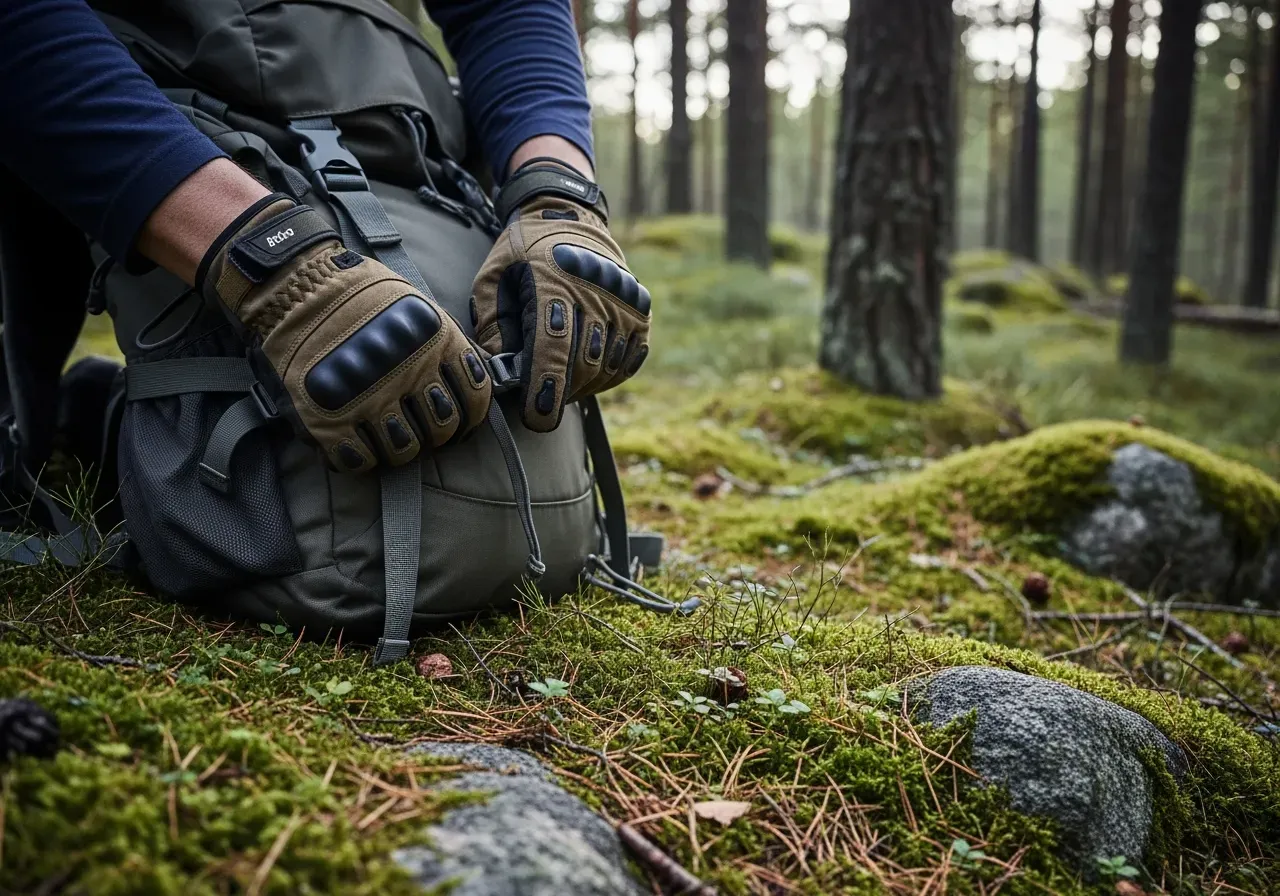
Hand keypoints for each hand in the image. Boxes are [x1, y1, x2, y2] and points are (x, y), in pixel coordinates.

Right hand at [197, 194, 491, 471]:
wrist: (296, 285)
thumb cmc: (359, 293)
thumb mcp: (417, 306)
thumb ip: (444, 343)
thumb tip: (469, 379)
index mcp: (437, 343)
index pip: (475, 398)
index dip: (470, 415)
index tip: (459, 420)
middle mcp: (409, 373)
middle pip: (441, 429)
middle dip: (435, 433)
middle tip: (419, 427)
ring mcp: (369, 398)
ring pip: (403, 450)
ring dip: (398, 448)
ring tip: (386, 436)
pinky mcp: (329, 419)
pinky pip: (359, 459)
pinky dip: (361, 458)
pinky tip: (357, 445)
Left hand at [471, 161, 650, 431]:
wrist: (569, 216)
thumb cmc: (522, 254)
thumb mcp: (492, 279)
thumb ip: (492, 326)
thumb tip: (503, 374)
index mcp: (553, 280)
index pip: (553, 347)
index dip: (546, 388)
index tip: (537, 417)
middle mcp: (595, 289)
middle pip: (583, 362)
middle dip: (560, 392)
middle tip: (542, 400)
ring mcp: (624, 301)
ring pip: (606, 365)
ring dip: (582, 385)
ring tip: (562, 382)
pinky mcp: (641, 311)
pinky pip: (628, 360)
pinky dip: (607, 376)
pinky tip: (588, 372)